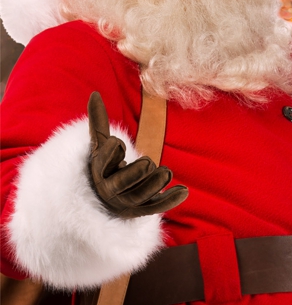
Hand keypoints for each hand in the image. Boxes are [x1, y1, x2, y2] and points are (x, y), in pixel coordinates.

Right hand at [87, 92, 187, 218]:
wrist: (104, 199)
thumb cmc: (106, 165)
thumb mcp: (101, 145)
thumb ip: (99, 123)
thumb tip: (95, 94)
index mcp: (100, 171)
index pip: (102, 164)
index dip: (110, 153)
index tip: (117, 141)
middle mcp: (111, 189)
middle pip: (121, 183)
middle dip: (134, 174)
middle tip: (148, 163)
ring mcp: (127, 202)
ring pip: (140, 196)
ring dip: (154, 184)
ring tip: (167, 172)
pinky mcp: (142, 210)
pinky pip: (156, 207)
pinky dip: (170, 199)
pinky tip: (184, 190)